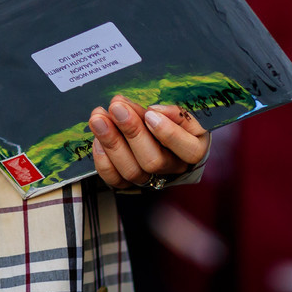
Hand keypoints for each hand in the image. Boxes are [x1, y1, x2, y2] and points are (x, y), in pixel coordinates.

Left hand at [88, 96, 209, 189]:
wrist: (158, 133)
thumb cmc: (172, 118)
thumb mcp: (180, 110)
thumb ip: (172, 111)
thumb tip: (155, 111)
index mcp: (194, 149)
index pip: (189, 151)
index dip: (169, 133)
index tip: (150, 112)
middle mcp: (174, 168)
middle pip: (153, 161)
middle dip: (132, 132)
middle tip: (117, 107)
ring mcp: (150, 178)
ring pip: (131, 170)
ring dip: (111, 142)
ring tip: (98, 118)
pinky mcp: (128, 183)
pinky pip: (114, 178)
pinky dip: (102, 158)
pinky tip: (96, 137)